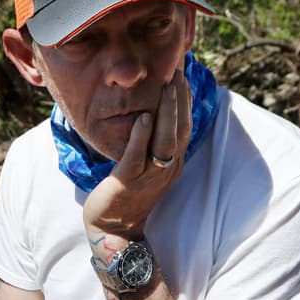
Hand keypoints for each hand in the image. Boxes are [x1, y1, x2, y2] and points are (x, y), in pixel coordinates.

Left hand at [83, 70, 189, 241]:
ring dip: (167, 111)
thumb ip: (154, 145)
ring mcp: (151, 175)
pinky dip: (141, 135)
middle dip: (180, 98)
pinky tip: (143, 116)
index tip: (183, 75)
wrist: (115, 229)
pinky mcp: (129, 181)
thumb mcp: (147, 167)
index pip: (185, 126)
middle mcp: (167, 168)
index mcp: (173, 163)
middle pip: (181, 128)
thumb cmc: (127, 195)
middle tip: (178, 70)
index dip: (185, 100)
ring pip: (165, 139)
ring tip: (167, 85)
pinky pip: (138, 155)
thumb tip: (152, 116)